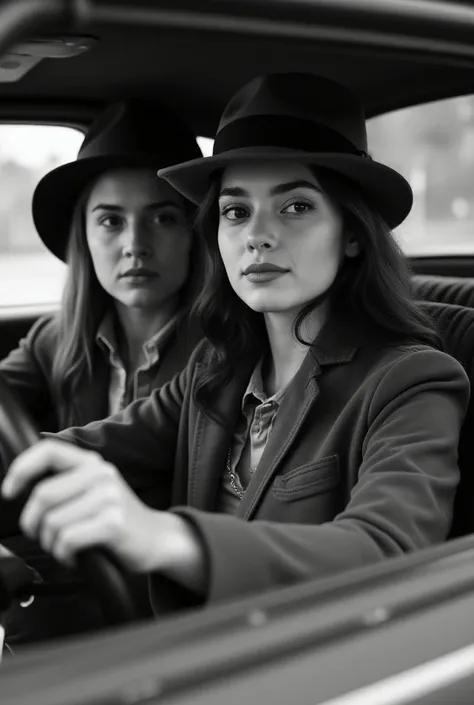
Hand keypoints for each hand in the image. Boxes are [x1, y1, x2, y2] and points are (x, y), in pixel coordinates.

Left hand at [1, 440, 179, 572]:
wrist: (156, 538)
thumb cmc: (116, 518)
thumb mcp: (93, 489)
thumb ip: (66, 483)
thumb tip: (20, 488)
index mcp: (92, 463)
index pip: (49, 451)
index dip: (21, 469)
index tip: (9, 491)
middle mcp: (101, 474)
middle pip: (43, 495)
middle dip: (33, 524)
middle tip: (43, 536)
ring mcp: (108, 498)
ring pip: (52, 523)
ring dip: (51, 544)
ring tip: (67, 546)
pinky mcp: (112, 523)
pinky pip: (67, 540)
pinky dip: (64, 555)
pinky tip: (76, 556)